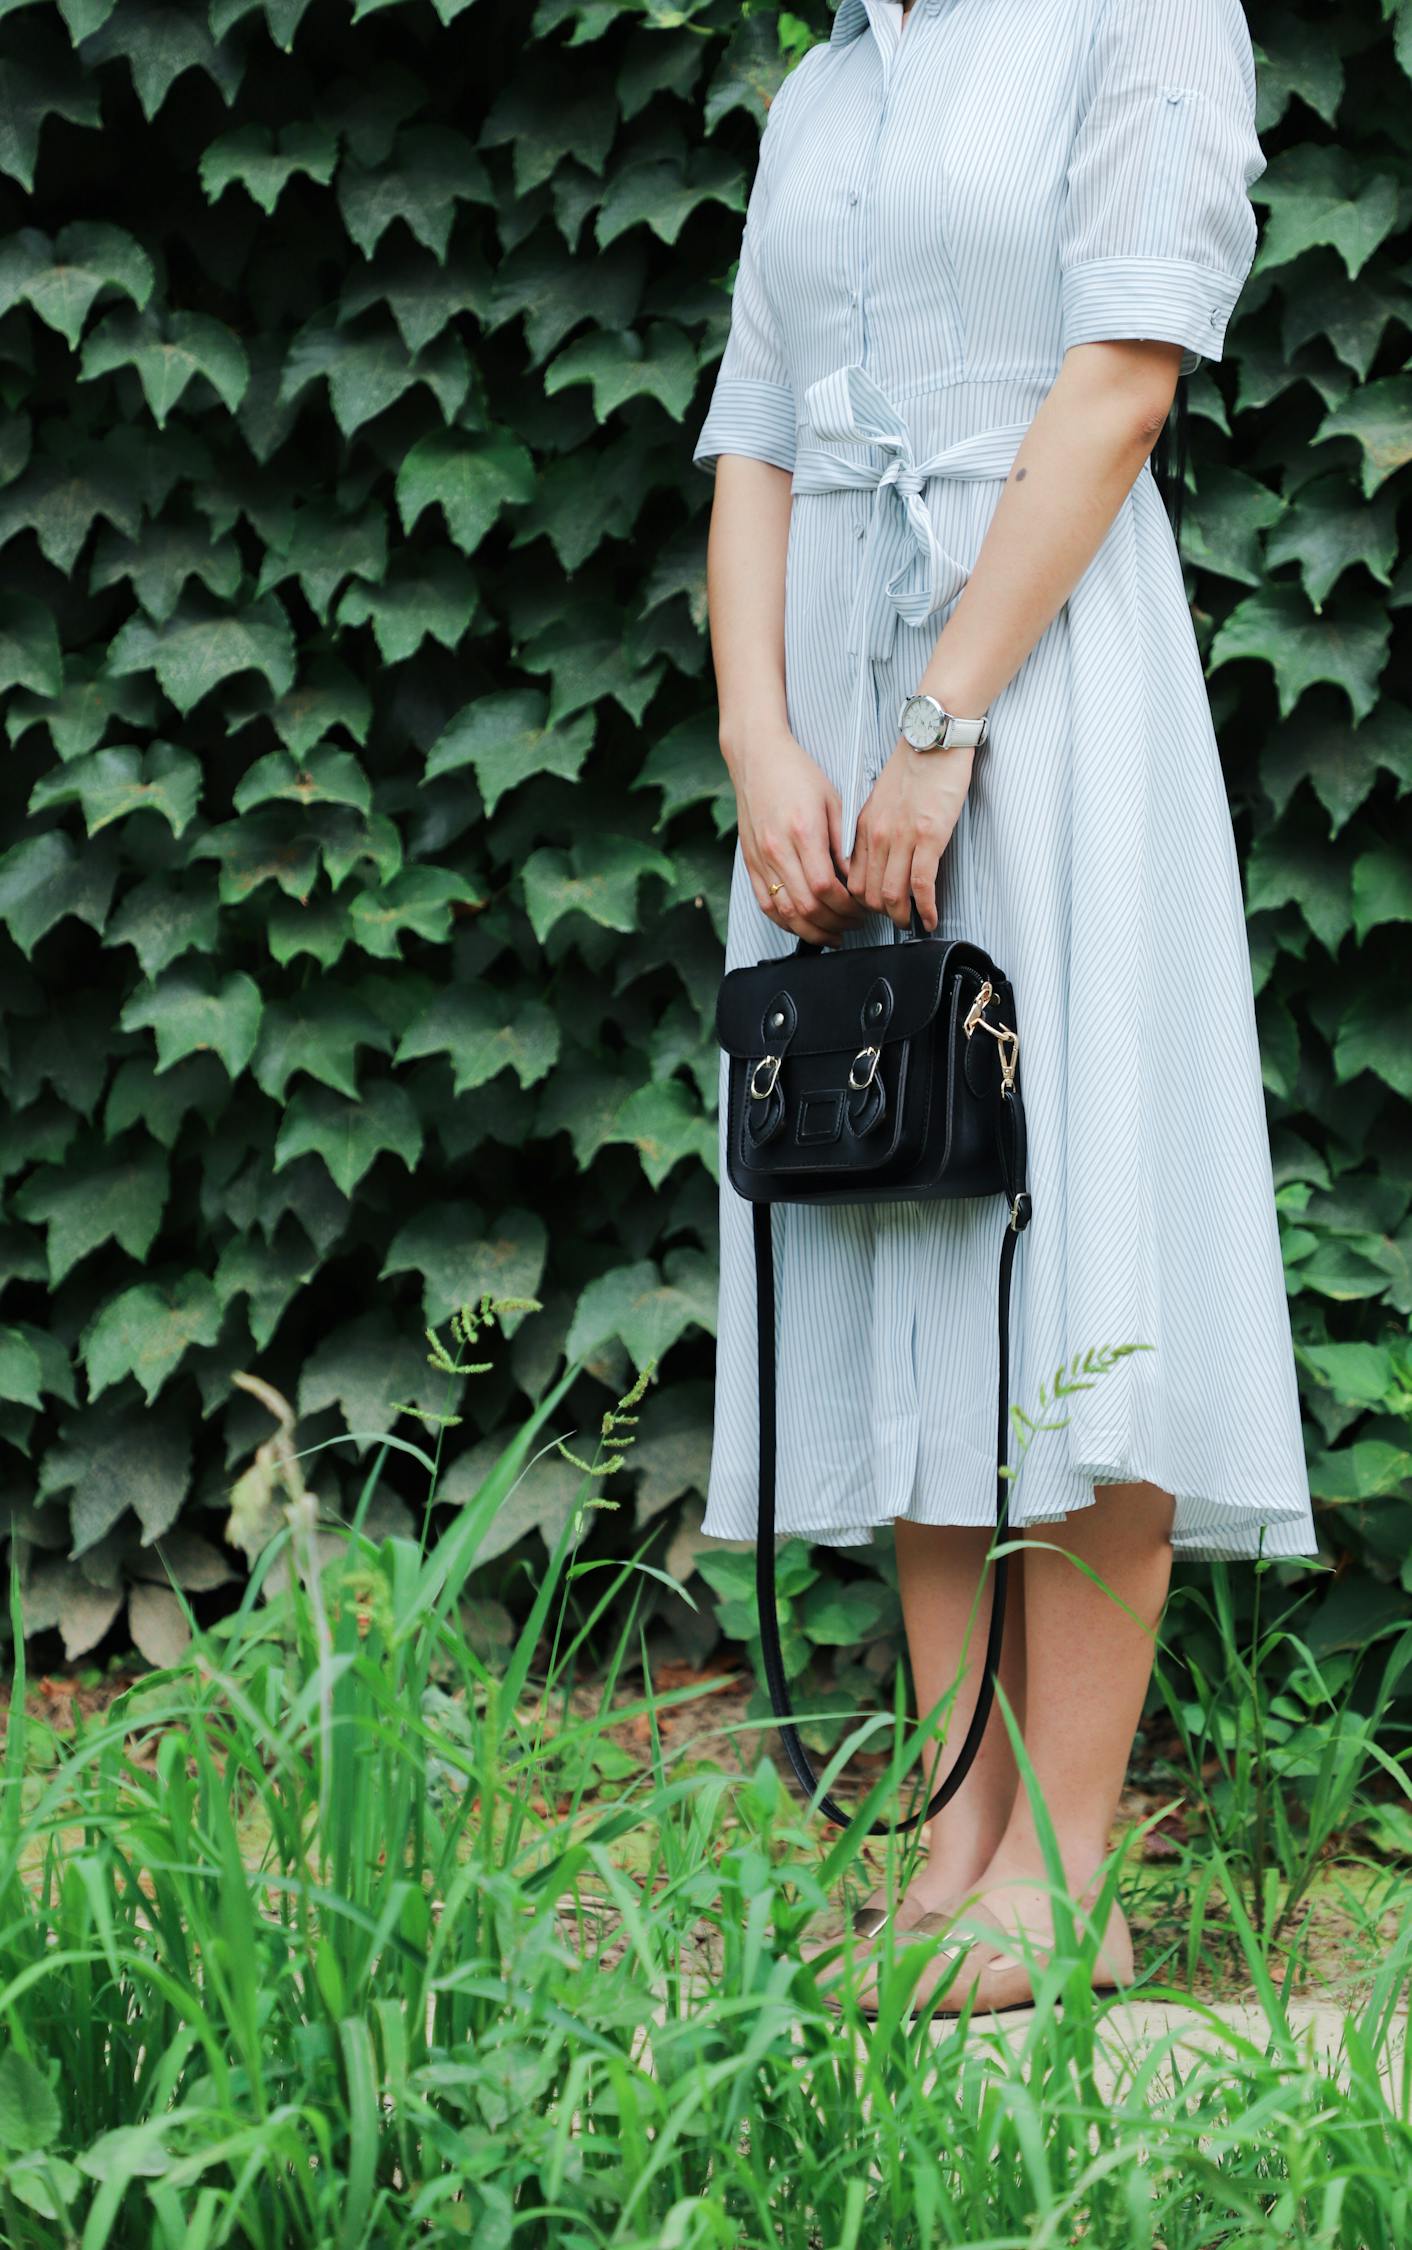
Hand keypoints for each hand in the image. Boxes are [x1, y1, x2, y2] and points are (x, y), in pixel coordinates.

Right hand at [731, 724, 867, 946]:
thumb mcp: (833, 801)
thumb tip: (854, 879)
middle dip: (835, 923)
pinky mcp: (750, 863)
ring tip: (833, 933)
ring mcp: (760, 859)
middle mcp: (777, 850)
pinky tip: (804, 924)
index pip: (825, 888)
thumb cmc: (796, 774)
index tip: (861, 908)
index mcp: (803, 832)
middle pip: (806, 907)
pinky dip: (786, 922)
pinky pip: (766, 905)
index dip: (846, 907)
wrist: (757, 758)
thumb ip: (843, 843)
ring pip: (785, 913)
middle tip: (853, 923)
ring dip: (812, 931)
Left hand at [848, 737, 974, 931]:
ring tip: (912, 924)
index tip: (873, 912)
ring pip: (892, 894)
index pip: (852, 879)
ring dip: (902, 917)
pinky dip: (926, 908)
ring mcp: (903, 838)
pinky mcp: (929, 837)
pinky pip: (922, 884)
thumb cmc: (914, 765)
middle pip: (867, 893)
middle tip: (894, 923)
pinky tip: (932, 918)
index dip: (861, 903)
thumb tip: (881, 857)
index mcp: (864, 827)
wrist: (933, 737)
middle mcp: (878, 836)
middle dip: (880, 916)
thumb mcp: (882, 799)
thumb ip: (876, 828)